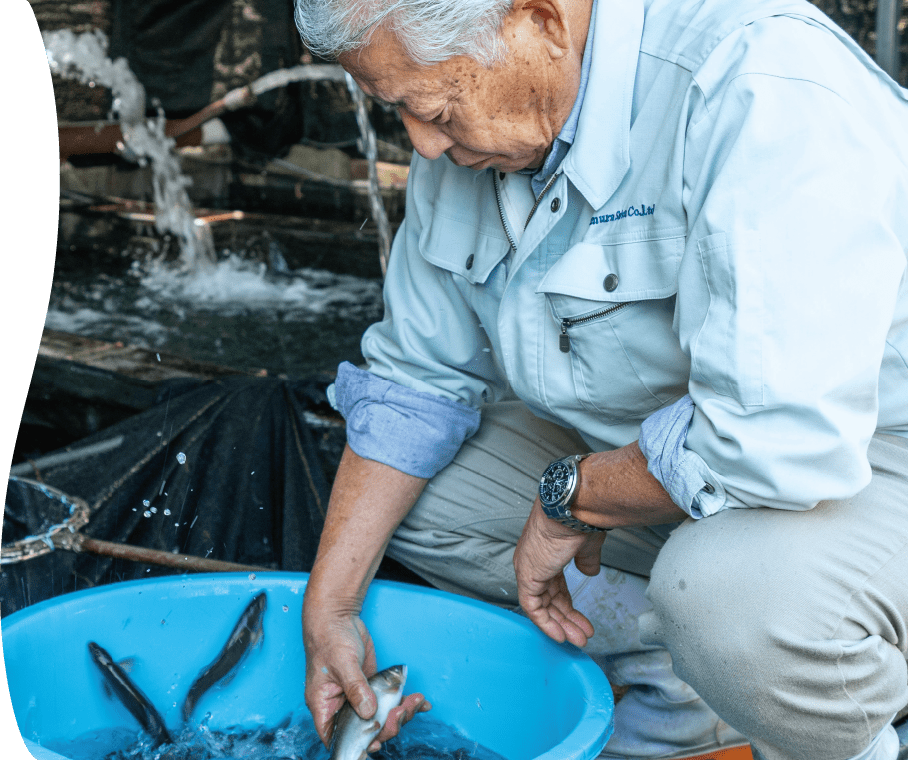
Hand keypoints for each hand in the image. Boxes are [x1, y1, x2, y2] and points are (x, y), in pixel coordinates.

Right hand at [303, 612, 430, 750]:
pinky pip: (389, 700)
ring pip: (381, 716)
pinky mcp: (372, 686)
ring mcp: (359, 696)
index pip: (338, 736)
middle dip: (387, 725)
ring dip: (400, 713)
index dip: (357, 743)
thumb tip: (369, 712)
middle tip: (401, 713)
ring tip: (416, 702)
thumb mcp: (342, 664)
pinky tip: (421, 701)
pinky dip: (405, 701)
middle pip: (365, 729)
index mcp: (325, 706)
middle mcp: (341, 705)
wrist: (338, 616)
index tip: (375, 742)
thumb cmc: (329, 638)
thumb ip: (355, 688)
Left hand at [514, 498, 606, 646]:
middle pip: (549, 598)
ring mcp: (528, 570)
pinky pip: (532, 608)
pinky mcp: (527, 577)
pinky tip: (561, 635)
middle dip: (567, 619)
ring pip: (542, 606)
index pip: (554, 586)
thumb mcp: (586, 545)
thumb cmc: (579, 520)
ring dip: (561, 625)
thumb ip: (586, 560)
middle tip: (582, 634)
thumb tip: (589, 571)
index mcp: (545, 553)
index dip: (567, 604)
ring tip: (579, 639)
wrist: (572, 511)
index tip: (581, 618)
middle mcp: (533, 562)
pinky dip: (546, 623)